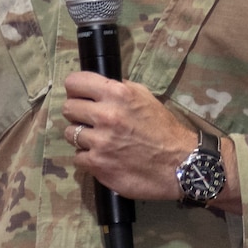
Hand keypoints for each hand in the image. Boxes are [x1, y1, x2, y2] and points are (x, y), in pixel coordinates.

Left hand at [60, 72, 197, 199]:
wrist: (180, 164)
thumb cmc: (164, 129)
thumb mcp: (145, 97)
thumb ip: (119, 88)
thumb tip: (96, 86)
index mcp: (117, 94)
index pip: (75, 83)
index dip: (75, 89)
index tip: (79, 96)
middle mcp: (106, 115)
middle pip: (68, 109)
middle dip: (78, 114)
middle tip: (91, 121)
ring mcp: (100, 142)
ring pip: (70, 134)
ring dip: (82, 138)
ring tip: (99, 141)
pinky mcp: (98, 164)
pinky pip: (78, 158)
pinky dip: (88, 158)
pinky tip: (103, 157)